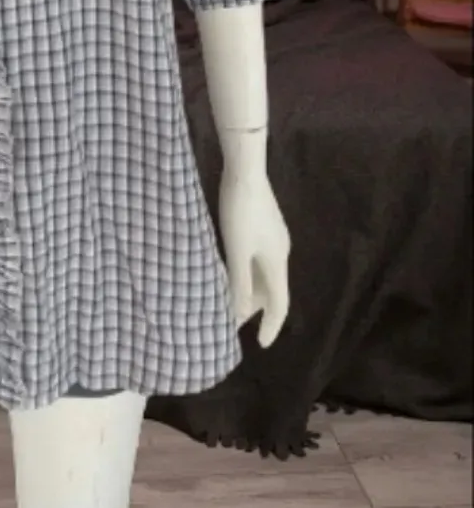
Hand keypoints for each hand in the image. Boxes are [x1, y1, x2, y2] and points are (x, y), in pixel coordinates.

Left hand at [218, 169, 289, 347]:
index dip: (271, 326)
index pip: (279, 304)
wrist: (245, 171)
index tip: (260, 344)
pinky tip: (234, 269)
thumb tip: (242, 315)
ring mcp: (274, 237)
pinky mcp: (266, 224)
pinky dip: (250, 273)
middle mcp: (281, 252)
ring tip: (233, 300)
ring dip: (253, 290)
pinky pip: (261, 259)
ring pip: (266, 273)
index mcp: (277, 262)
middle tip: (239, 324)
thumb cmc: (240, 213)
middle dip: (259, 309)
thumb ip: (240, 283)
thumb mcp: (237, 251)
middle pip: (274, 289)